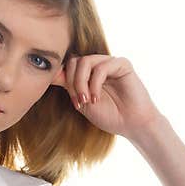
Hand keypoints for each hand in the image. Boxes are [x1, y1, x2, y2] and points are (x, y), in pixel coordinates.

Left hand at [50, 54, 164, 139]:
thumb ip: (69, 86)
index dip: (64, 79)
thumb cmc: (109, 115)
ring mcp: (110, 63)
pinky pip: (101, 67)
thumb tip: (51, 73)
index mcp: (89, 73)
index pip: (69, 65)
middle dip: (73, 82)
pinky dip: (95, 84)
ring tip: (86, 101)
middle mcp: (99, 65)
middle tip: (79, 101)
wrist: (132, 124)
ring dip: (81, 83)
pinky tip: (97, 98)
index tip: (71, 100)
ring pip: (85, 61)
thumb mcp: (82, 102)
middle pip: (75, 61)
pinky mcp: (122, 64)